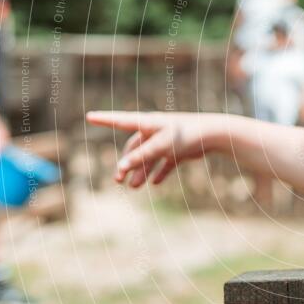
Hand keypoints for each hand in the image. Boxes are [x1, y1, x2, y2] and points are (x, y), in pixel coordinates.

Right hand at [86, 111, 229, 187]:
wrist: (214, 135)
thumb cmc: (185, 135)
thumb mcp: (160, 146)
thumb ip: (140, 157)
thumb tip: (121, 167)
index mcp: (148, 123)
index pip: (121, 120)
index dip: (105, 119)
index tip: (89, 116)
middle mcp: (155, 131)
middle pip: (134, 148)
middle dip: (126, 164)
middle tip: (118, 180)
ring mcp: (167, 141)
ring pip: (149, 158)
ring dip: (141, 172)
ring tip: (134, 187)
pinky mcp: (179, 150)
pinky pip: (165, 163)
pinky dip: (160, 172)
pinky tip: (155, 183)